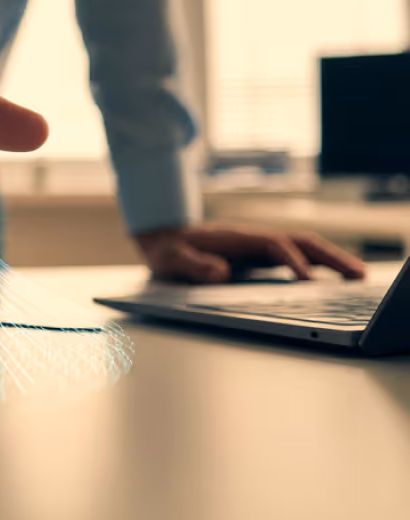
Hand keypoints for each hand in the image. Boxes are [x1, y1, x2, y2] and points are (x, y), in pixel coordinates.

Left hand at [134, 224, 365, 283]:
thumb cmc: (167, 251)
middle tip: (357, 275)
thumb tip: (220, 272)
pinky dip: (317, 264)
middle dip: (328, 256)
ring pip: (301, 248)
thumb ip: (192, 265)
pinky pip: (294, 257)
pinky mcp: (258, 256)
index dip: (292, 261)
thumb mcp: (170, 259)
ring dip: (330, 259)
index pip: (273, 245)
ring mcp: (256, 246)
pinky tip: (331, 279)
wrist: (161, 239)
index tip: (308, 281)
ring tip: (358, 276)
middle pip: (298, 241)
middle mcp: (251, 238)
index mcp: (234, 238)